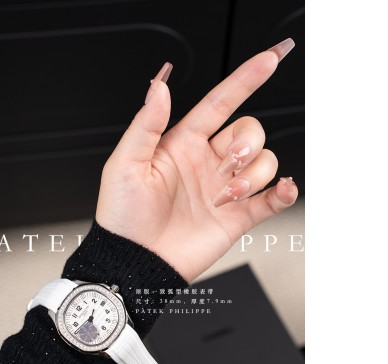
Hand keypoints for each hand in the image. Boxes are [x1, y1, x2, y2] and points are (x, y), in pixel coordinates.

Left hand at [96, 39, 297, 281]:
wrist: (134, 262)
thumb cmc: (122, 216)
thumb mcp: (124, 165)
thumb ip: (146, 124)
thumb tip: (160, 87)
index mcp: (181, 145)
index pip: (219, 103)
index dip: (244, 80)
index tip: (269, 59)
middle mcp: (206, 164)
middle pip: (248, 132)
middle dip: (247, 142)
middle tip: (228, 164)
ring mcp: (223, 190)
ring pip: (262, 163)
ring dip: (253, 176)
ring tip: (226, 196)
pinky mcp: (236, 218)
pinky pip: (271, 200)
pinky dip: (284, 193)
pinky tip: (281, 190)